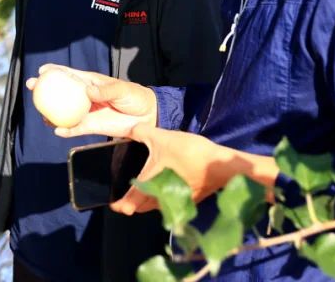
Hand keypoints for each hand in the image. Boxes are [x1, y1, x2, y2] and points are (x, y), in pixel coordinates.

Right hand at [24, 64, 156, 138]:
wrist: (147, 116)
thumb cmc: (135, 97)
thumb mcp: (121, 89)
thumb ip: (105, 91)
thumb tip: (88, 92)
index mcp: (91, 83)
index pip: (70, 75)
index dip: (55, 71)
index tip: (42, 71)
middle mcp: (85, 97)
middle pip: (61, 93)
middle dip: (45, 91)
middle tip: (33, 89)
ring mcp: (87, 112)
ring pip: (64, 112)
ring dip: (52, 113)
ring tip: (42, 114)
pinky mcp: (91, 126)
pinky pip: (75, 129)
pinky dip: (66, 130)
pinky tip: (58, 131)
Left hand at [109, 124, 278, 215]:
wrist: (221, 166)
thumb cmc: (189, 153)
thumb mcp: (162, 137)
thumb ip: (142, 132)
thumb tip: (130, 127)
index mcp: (152, 184)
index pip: (131, 201)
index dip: (121, 205)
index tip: (114, 205)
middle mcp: (163, 198)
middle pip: (143, 207)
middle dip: (133, 205)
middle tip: (126, 198)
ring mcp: (178, 202)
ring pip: (157, 207)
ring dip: (149, 203)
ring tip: (145, 191)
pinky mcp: (190, 201)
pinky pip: (171, 205)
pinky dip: (164, 200)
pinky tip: (166, 189)